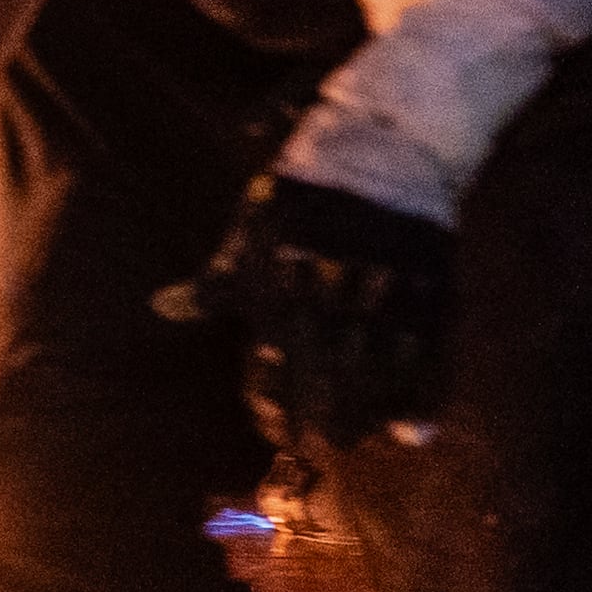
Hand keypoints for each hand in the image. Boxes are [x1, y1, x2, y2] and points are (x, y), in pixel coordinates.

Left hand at [178, 175, 457, 453]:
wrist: (383, 149)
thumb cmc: (302, 191)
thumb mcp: (248, 230)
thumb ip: (214, 281)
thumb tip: (161, 308)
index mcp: (278, 291)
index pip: (268, 377)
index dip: (273, 413)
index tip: (279, 429)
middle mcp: (329, 305)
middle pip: (324, 394)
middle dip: (320, 429)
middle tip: (321, 442)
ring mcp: (383, 305)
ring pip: (374, 389)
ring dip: (365, 421)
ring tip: (357, 435)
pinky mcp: (430, 299)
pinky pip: (428, 369)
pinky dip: (420, 406)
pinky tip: (410, 430)